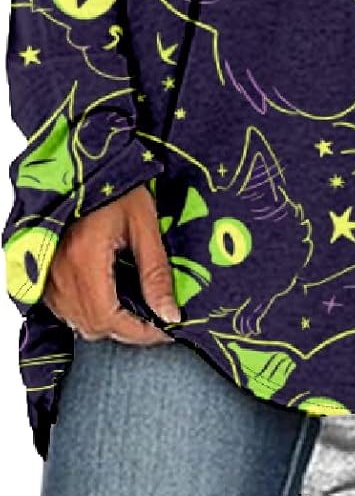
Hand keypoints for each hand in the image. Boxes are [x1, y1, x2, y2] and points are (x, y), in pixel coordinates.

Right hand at [42, 184, 180, 343]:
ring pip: (75, 321)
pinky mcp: (43, 269)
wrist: (85, 163)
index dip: (139, 332)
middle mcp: (59, 271)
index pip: (110, 318)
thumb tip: (169, 313)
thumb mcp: (144, 224)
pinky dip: (86, 313)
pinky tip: (109, 300)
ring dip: (107, 324)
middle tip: (155, 322)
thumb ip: (156, 272)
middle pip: (91, 325)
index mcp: (84, 258)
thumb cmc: (117, 186)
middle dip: (127, 331)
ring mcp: (47, 271)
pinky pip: (62, 309)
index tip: (165, 331)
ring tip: (136, 312)